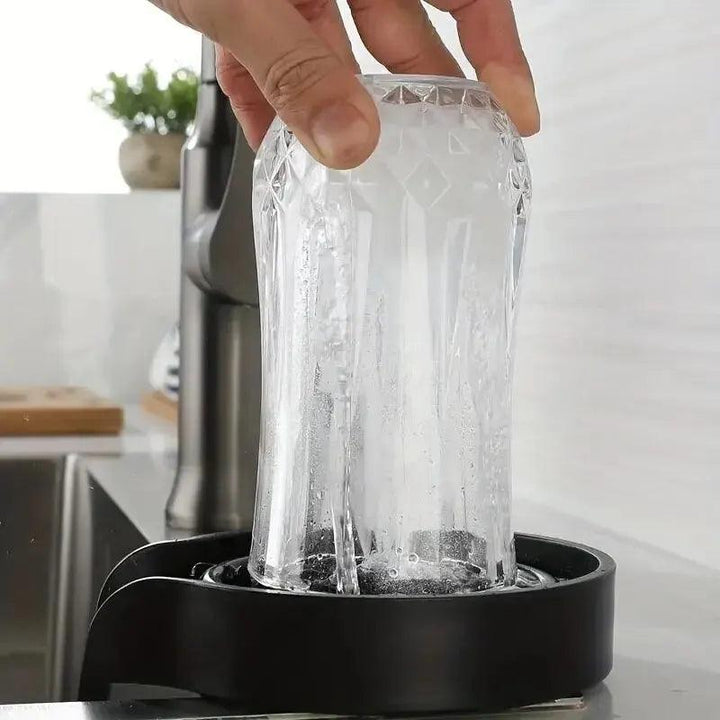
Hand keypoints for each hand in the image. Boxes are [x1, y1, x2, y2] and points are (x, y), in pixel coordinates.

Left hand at [151, 0, 538, 168]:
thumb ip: (297, 67)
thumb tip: (352, 144)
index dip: (498, 47)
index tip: (516, 109)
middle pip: (403, 31)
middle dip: (418, 98)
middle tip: (437, 157)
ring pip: (335, 53)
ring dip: (339, 112)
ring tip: (356, 168)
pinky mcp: (249, 1)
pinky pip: (271, 58)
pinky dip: (271, 102)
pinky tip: (277, 146)